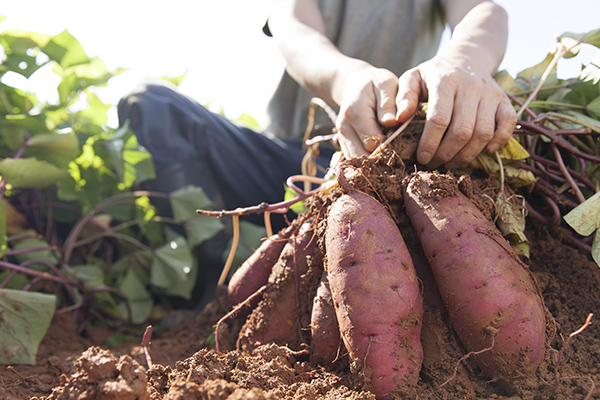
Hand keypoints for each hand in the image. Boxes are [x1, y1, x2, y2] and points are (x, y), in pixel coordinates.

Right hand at [335, 65, 400, 157]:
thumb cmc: (376, 84)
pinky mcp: (343, 145)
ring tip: (392, 153)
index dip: (392, 145)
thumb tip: (392, 122)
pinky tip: (382, 154)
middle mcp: (344, 129)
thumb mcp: (386, 84)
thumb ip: (389, 102)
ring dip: (376, 162)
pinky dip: (369, 162)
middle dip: (383, 157)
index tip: (405, 140)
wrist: (356, 85)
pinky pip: (356, 161)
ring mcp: (342, 138)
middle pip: (365, 157)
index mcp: (355, 113)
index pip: (374, 142)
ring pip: (359, 163)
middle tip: (401, 150)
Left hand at [395, 54, 516, 169]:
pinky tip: (486, 151)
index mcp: (445, 81)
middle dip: (446, 154)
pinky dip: (500, 140)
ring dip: (467, 154)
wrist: (466, 58)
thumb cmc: (433, 74)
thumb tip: (398, 118)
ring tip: (451, 163)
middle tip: (434, 164)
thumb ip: (403, 96)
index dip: (430, 143)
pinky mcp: (504, 100)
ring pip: (483, 132)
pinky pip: (509, 123)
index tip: (422, 157)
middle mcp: (471, 86)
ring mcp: (490, 93)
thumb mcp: (412, 78)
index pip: (439, 119)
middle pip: (462, 131)